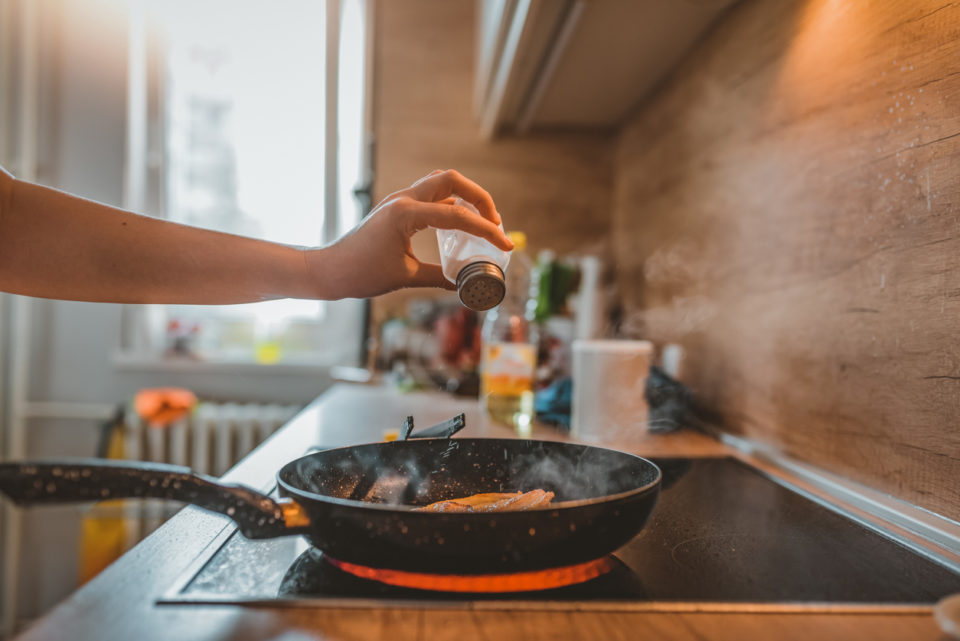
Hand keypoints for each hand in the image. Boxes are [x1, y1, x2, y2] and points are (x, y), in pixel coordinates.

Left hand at [307, 170, 513, 298]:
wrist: (329, 269)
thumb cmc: (360, 273)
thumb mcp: (404, 277)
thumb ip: (438, 277)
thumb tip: (463, 284)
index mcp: (405, 214)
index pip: (456, 215)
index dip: (486, 230)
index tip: (504, 245)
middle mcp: (403, 200)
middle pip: (452, 180)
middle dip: (480, 198)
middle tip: (495, 223)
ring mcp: (399, 201)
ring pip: (442, 182)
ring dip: (466, 196)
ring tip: (482, 221)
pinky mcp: (397, 208)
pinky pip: (431, 196)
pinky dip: (451, 204)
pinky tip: (460, 225)